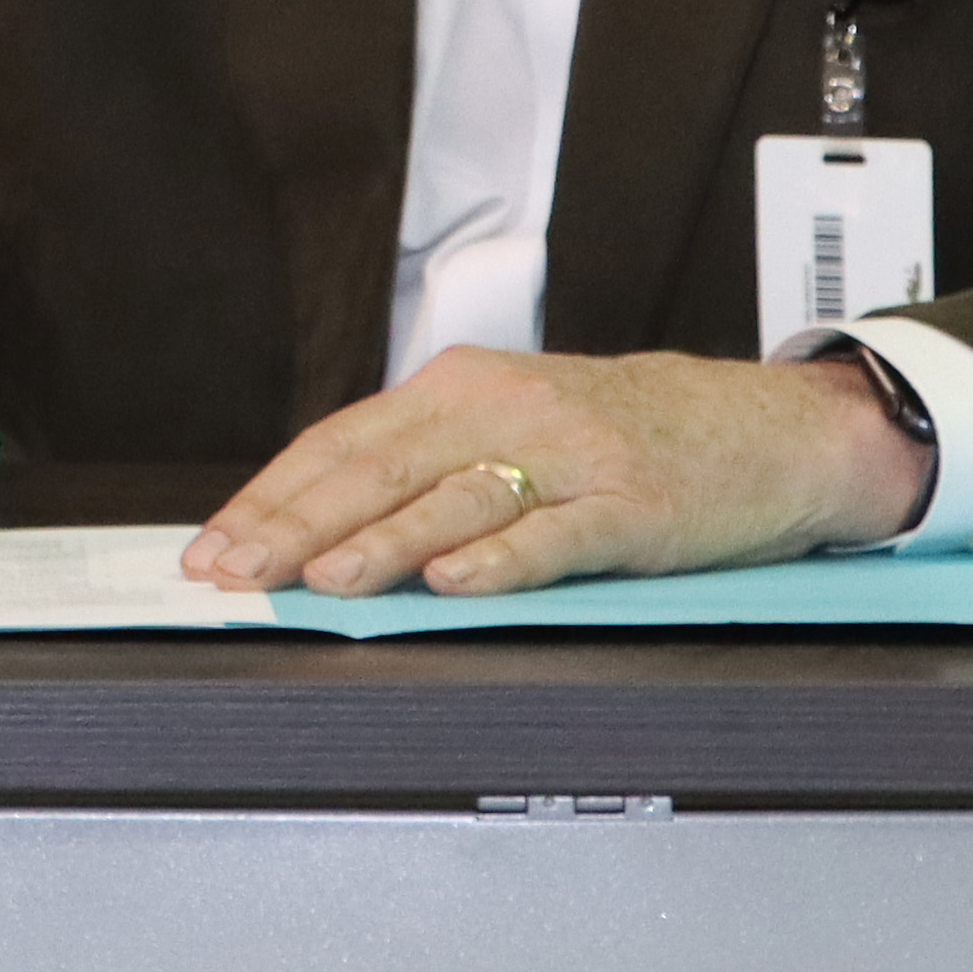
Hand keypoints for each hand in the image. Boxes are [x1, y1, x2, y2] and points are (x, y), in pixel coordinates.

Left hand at [186, 348, 922, 601]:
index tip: (211, 545)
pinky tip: (456, 581)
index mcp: (460, 390)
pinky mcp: (632, 503)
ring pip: (456, 497)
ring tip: (322, 578)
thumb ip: (424, 471)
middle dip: (298, 524)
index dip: (271, 497)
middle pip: (380, 468)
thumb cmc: (620, 438)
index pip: (340, 443)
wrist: (761, 428)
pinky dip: (503, 557)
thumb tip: (314, 532)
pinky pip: (557, 534)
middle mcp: (506, 410)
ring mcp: (571, 456)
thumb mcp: (510, 430)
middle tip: (236, 571)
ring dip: (383, 540)